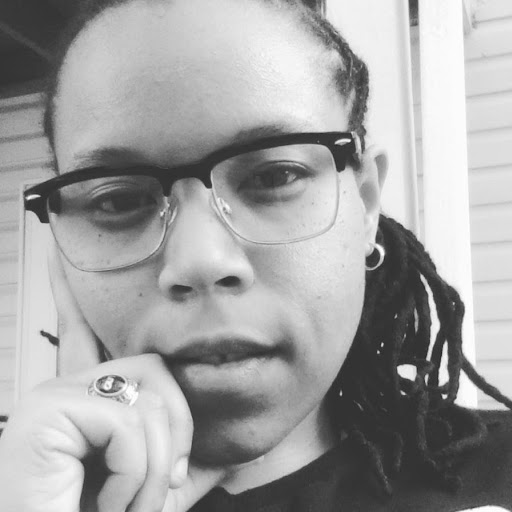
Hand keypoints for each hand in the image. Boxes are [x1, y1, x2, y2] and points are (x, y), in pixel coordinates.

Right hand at [0, 243, 227, 511]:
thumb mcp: (160, 489)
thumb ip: (191, 462)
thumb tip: (239, 452)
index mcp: (90, 401)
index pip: (87, 335)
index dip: (75, 295)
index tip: (62, 256)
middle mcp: (67, 388)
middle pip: (158, 368)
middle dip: (174, 435)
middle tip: (152, 488)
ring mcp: (53, 397)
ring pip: (149, 394)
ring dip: (156, 465)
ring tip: (127, 504)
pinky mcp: (44, 413)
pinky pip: (126, 419)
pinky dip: (134, 470)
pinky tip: (106, 500)